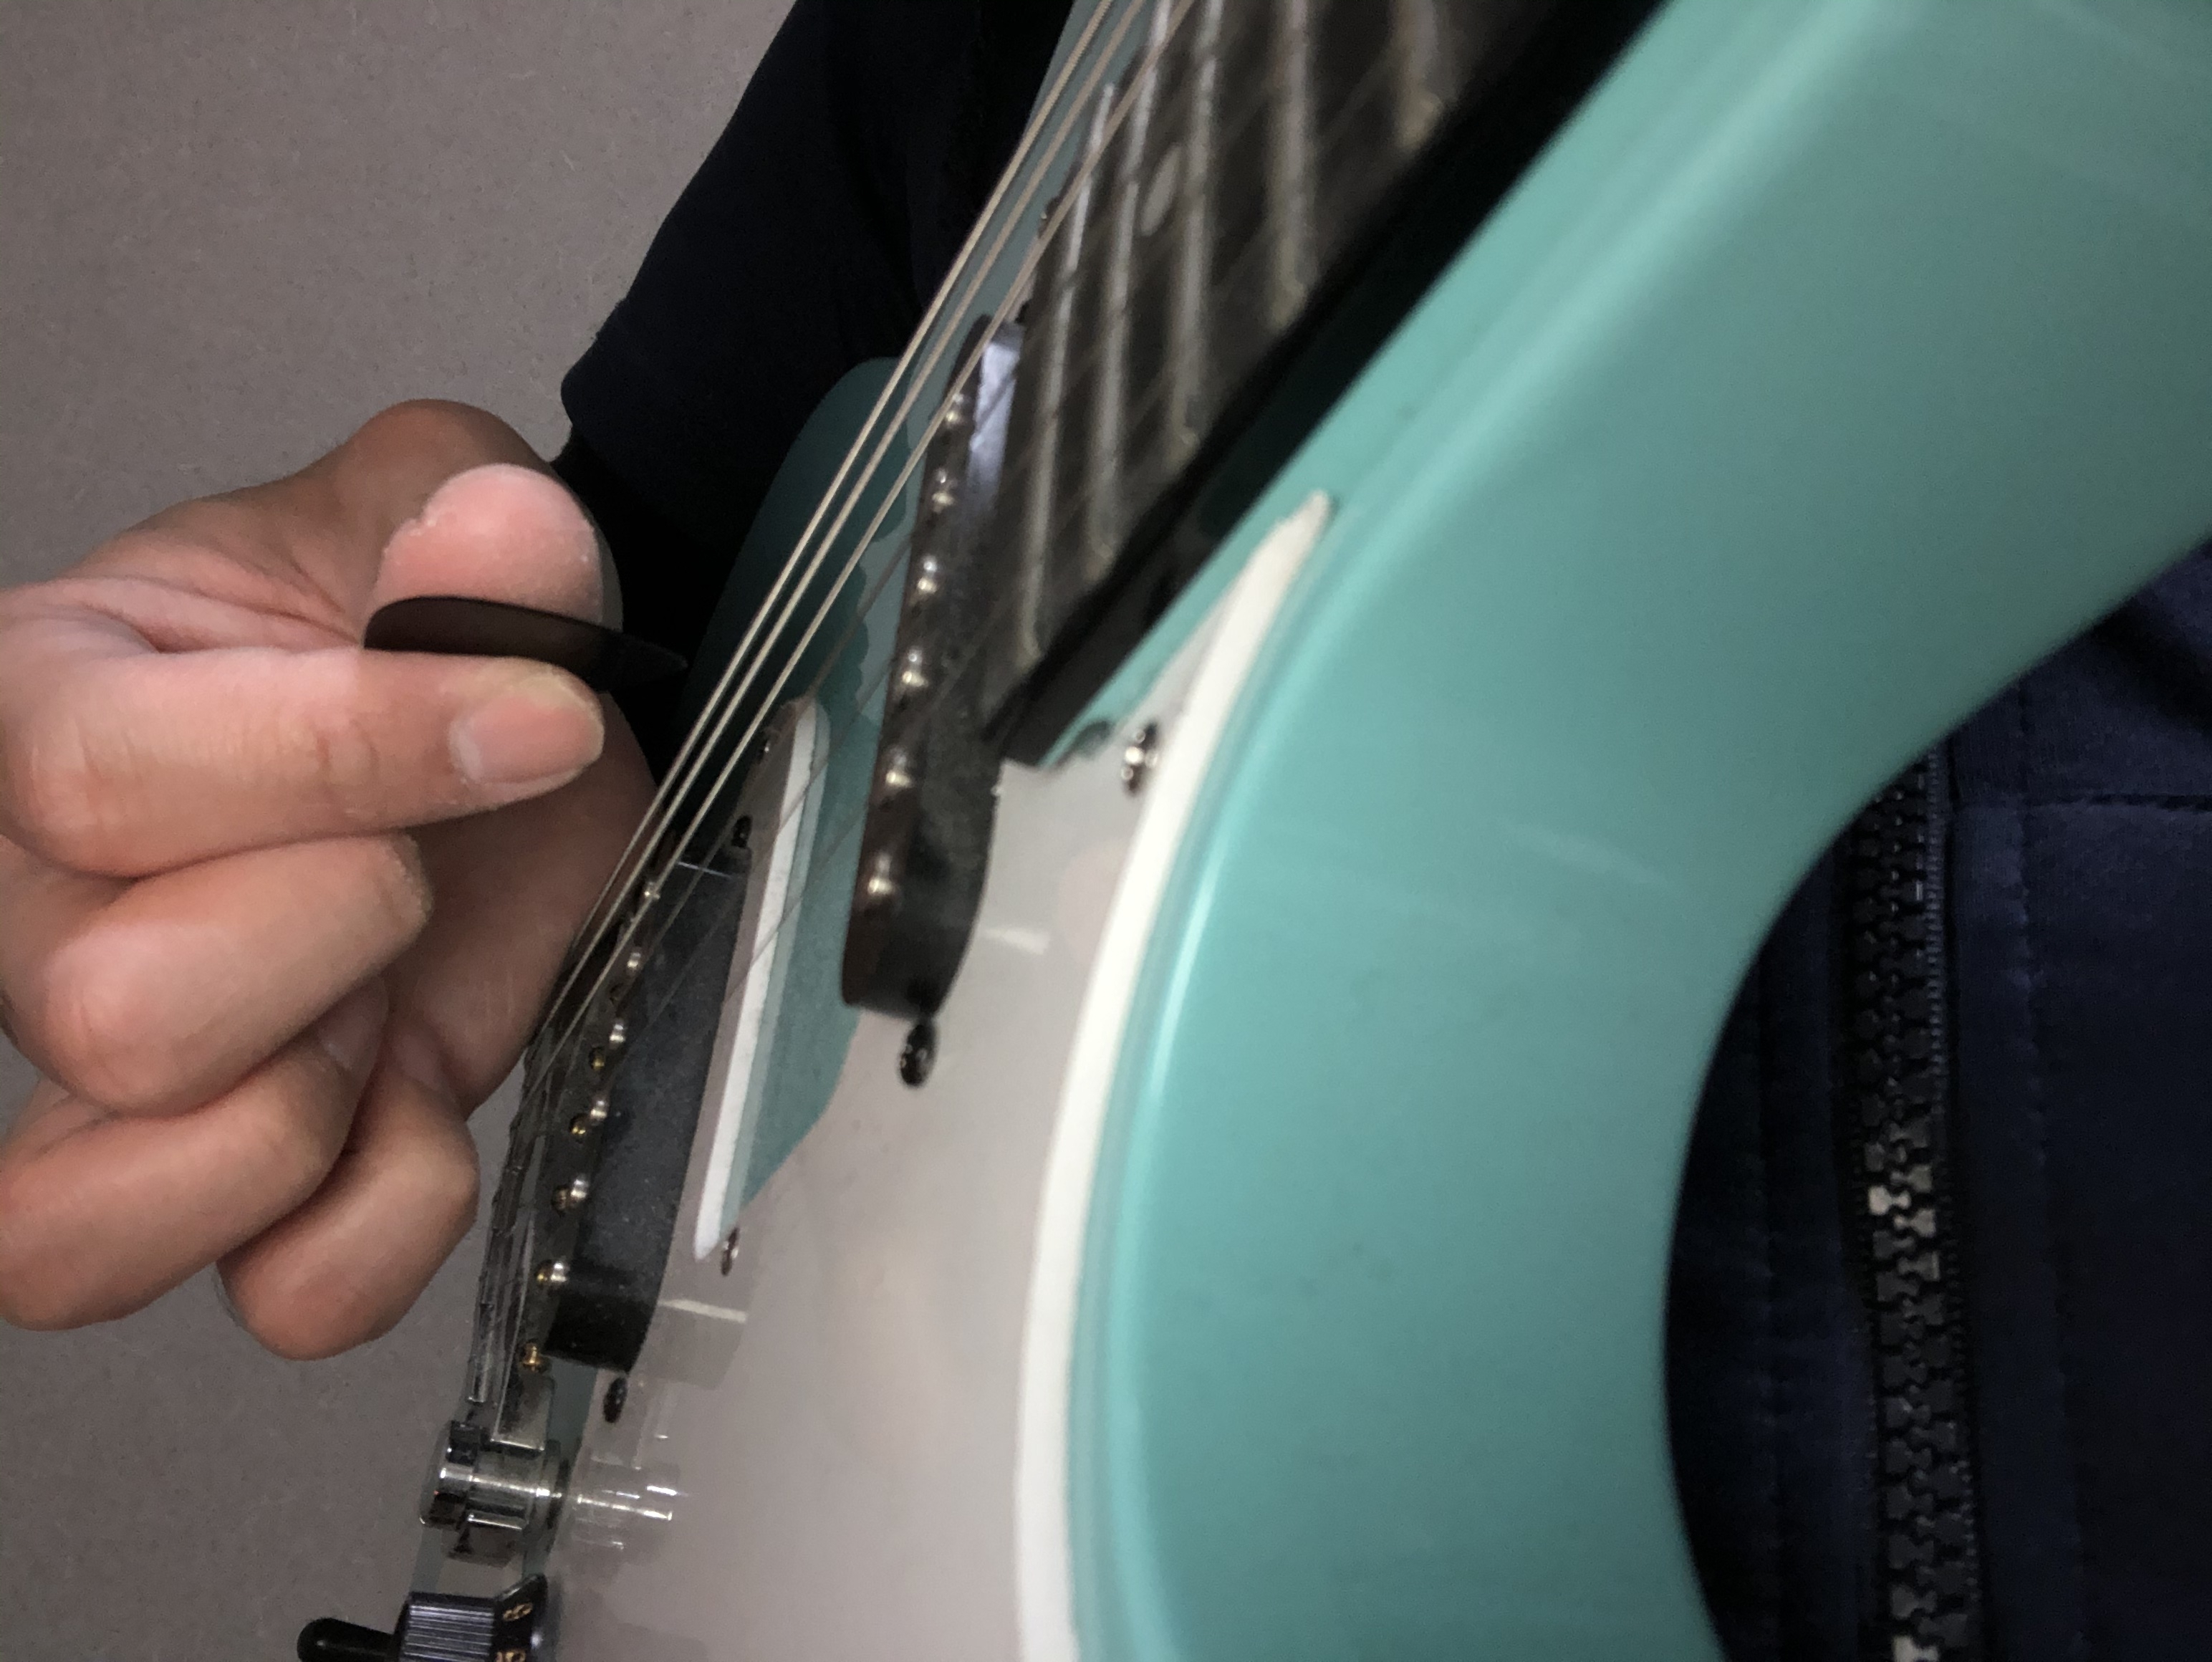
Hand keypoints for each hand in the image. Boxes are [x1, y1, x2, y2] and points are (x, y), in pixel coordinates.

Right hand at [0, 400, 654, 1356]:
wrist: (486, 720)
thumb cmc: (418, 623)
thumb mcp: (438, 511)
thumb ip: (463, 511)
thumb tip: (499, 545)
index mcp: (48, 708)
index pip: (104, 777)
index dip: (348, 754)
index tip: (536, 716)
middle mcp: (43, 917)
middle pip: (107, 1013)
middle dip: (336, 928)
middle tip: (417, 865)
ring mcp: (131, 1089)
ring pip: (85, 1229)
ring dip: (310, 1113)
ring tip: (383, 1002)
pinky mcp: (259, 1192)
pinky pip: (279, 1301)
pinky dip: (388, 1226)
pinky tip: (426, 1103)